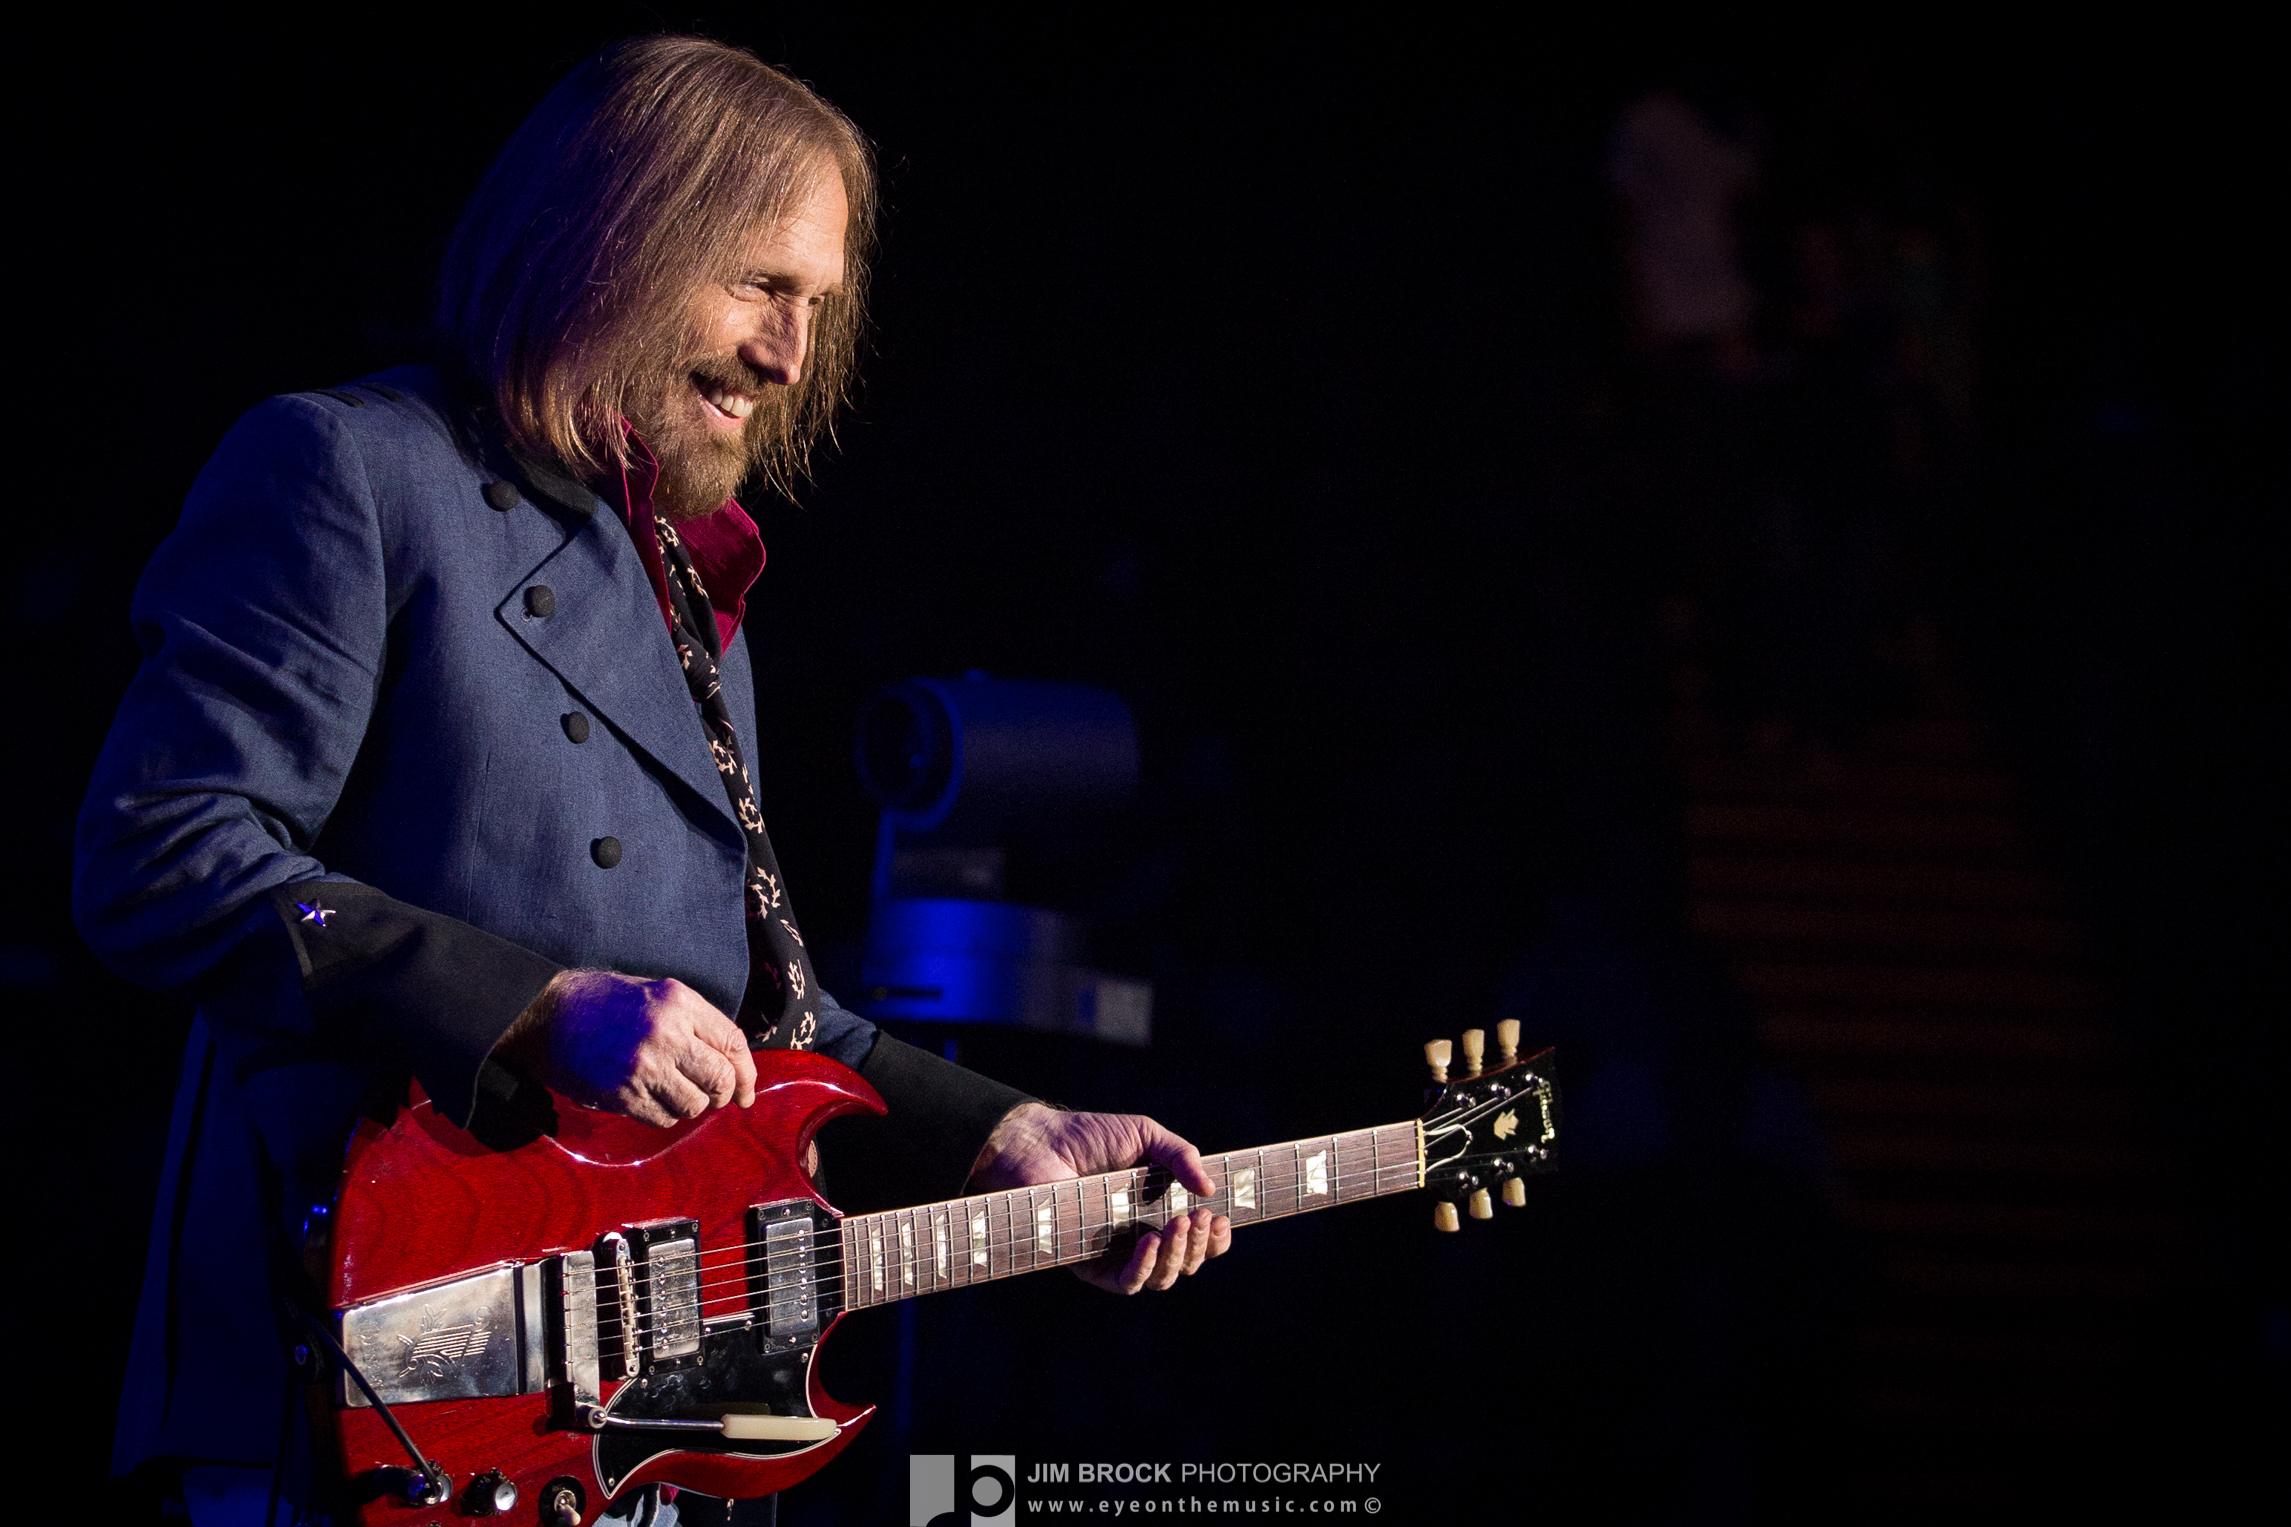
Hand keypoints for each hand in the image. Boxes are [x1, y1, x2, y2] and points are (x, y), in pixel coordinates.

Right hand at [503, 970, 756, 1126]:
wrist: (547, 1016)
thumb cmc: (606, 1002)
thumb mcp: (658, 994)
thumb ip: (695, 1023)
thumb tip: (731, 1063)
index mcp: (680, 1002)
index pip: (733, 1043)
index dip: (746, 1072)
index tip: (747, 1091)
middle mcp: (667, 1034)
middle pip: (720, 1079)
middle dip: (723, 1094)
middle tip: (715, 1098)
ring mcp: (644, 1067)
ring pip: (693, 1105)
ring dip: (691, 1106)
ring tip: (675, 1093)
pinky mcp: (622, 1094)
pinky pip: (663, 1119)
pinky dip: (665, 1115)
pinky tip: (651, 1099)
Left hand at [968, 1103, 1232, 1293]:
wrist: (1040, 1144)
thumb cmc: (1089, 1137)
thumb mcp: (1145, 1136)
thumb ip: (1180, 1156)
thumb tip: (1210, 1189)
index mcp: (1158, 1210)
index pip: (1197, 1239)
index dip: (1215, 1238)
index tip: (1221, 1219)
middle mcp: (1141, 1237)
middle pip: (1186, 1263)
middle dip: (1201, 1245)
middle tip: (1199, 1218)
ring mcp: (1116, 1254)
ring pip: (1162, 1278)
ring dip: (1178, 1257)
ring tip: (1178, 1225)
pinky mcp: (1090, 1265)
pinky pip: (1126, 1284)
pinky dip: (1145, 1268)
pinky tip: (1150, 1242)